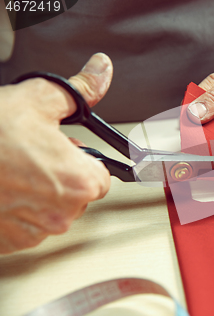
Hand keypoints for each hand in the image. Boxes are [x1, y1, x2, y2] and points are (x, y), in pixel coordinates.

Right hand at [0, 53, 112, 253]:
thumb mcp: (35, 100)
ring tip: (11, 170)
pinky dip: (16, 210)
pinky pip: (26, 226)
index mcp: (79, 182)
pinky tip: (0, 188)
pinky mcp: (10, 243)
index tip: (64, 150)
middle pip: (76, 194)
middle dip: (60, 174)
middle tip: (32, 155)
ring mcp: (34, 233)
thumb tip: (100, 71)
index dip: (82, 158)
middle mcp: (61, 214)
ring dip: (37, 193)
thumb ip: (79, 90)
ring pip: (50, 211)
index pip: (101, 176)